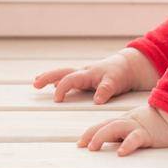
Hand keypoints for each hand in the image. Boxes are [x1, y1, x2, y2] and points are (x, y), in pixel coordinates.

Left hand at [32, 48, 157, 103]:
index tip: (35, 82)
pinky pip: (106, 86)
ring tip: (57, 96)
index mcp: (80, 74)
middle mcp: (86, 72)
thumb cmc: (107, 75)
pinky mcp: (113, 81)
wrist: (132, 66)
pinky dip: (101, 93)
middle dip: (49, 77)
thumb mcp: (88, 78)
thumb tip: (51, 83)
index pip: (60, 73)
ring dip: (67, 85)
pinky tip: (97, 101)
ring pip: (79, 77)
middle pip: (64, 73)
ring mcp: (98, 75)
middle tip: (36, 84)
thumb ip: (71, 81)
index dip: (47, 77)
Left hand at [78, 104, 167, 156]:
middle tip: (81, 146)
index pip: (102, 125)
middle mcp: (127, 122)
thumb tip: (113, 147)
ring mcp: (136, 127)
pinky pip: (136, 138)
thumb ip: (125, 134)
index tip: (79, 143)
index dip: (90, 133)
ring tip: (93, 147)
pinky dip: (127, 144)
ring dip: (101, 137)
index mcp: (123, 121)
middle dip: (91, 135)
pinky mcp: (148, 134)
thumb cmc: (156, 124)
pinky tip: (121, 152)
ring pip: (115, 129)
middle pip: (105, 126)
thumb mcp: (137, 127)